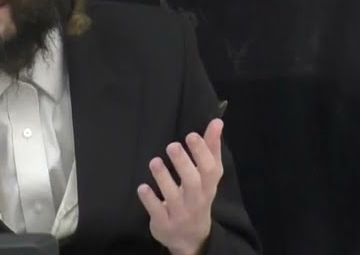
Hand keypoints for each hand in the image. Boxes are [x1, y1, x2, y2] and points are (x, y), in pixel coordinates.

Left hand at [136, 118, 224, 254]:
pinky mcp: (165, 223)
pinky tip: (142, 187)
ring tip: (155, 161)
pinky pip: (157, 212)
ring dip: (164, 178)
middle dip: (183, 164)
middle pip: (193, 182)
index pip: (210, 169)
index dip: (202, 152)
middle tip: (172, 145)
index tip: (191, 135)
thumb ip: (211, 148)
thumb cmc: (198, 197)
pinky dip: (150, 200)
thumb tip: (217, 121)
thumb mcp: (207, 176)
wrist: (191, 237)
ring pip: (174, 197)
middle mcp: (197, 200)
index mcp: (208, 186)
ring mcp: (181, 213)